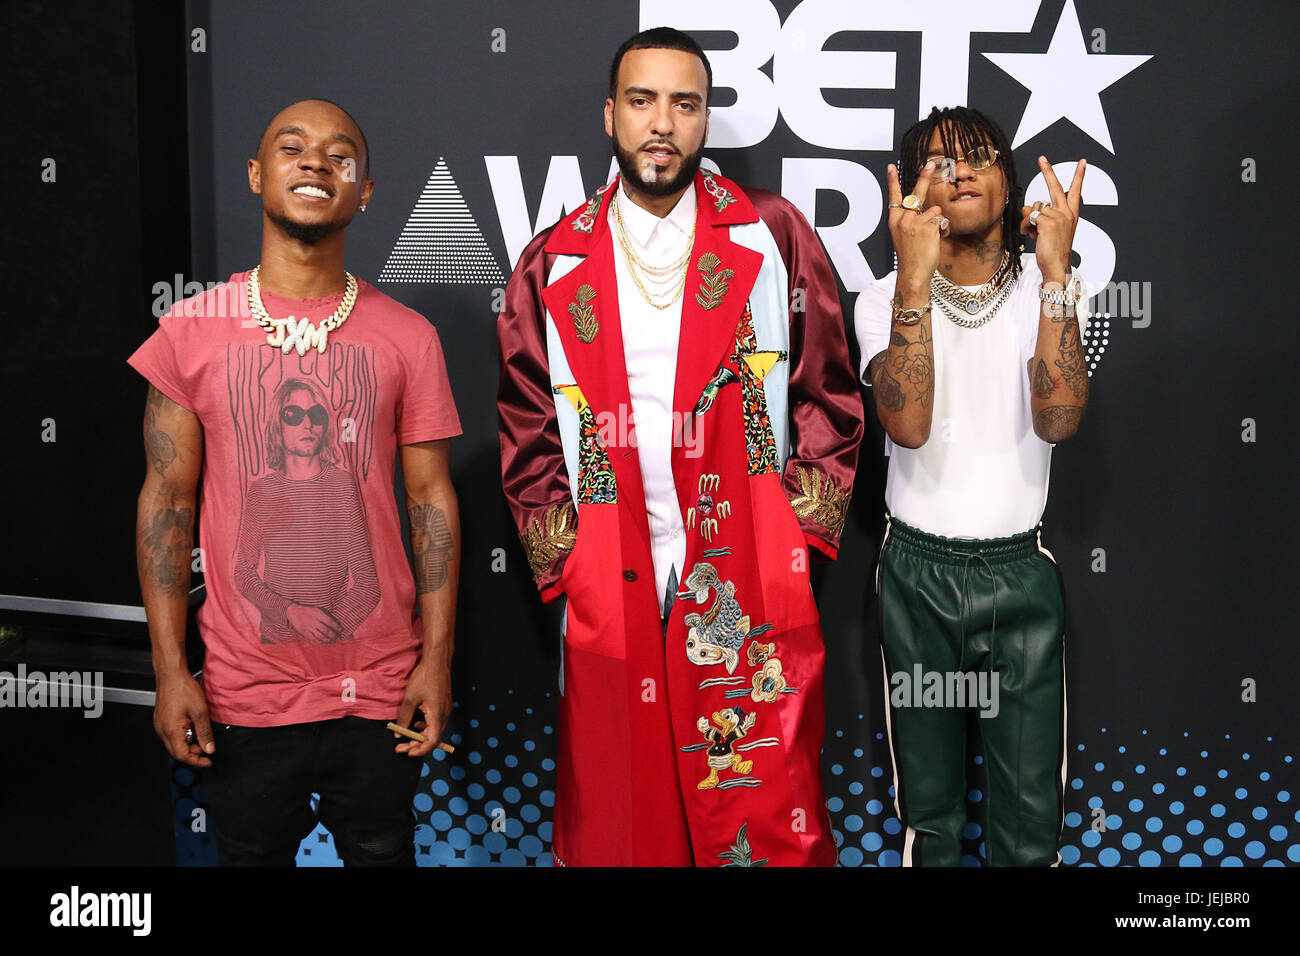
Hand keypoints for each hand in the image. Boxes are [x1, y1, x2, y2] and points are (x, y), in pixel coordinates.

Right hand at [154, 670, 213, 767]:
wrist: (171, 674)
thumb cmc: (182, 688)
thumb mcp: (200, 711)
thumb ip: (205, 732)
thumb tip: (209, 748)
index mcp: (170, 731)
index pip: (182, 755)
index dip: (196, 761)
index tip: (208, 761)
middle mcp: (162, 730)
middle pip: (177, 751)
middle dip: (193, 752)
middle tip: (207, 746)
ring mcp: (160, 725)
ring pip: (174, 743)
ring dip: (189, 743)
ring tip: (201, 733)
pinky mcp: (161, 719)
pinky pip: (172, 734)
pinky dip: (184, 735)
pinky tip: (192, 726)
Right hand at [286, 603, 341, 642]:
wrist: (293, 611)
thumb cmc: (308, 609)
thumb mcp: (317, 609)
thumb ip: (325, 615)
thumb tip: (336, 623)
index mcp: (318, 614)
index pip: (330, 622)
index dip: (336, 627)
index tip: (341, 630)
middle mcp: (314, 621)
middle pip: (326, 630)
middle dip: (333, 635)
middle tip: (337, 637)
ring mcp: (309, 628)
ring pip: (320, 636)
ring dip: (328, 639)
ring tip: (332, 641)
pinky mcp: (304, 632)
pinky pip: (313, 639)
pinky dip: (320, 642)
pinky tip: (325, 642)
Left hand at [393, 658, 451, 757]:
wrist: (437, 661)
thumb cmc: (425, 677)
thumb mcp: (410, 699)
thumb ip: (404, 718)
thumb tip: (399, 734)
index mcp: (437, 715)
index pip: (432, 741)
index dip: (420, 750)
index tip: (407, 752)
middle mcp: (444, 715)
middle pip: (432, 738)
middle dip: (416, 744)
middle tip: (401, 746)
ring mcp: (445, 710)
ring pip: (433, 730)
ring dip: (420, 736)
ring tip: (405, 735)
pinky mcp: (443, 705)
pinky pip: (435, 722)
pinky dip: (424, 726)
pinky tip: (414, 722)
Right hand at [887, 161, 947, 294]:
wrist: (913, 273)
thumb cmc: (911, 257)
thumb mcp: (905, 236)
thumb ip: (913, 221)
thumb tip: (933, 210)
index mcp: (895, 221)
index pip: (894, 197)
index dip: (892, 181)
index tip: (891, 166)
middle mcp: (903, 219)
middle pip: (917, 194)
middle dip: (924, 177)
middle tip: (931, 163)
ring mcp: (915, 223)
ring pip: (934, 211)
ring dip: (937, 223)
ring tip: (932, 238)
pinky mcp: (927, 227)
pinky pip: (941, 221)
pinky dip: (943, 230)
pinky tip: (937, 240)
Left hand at [1021, 156, 1085, 283]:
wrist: (1057, 266)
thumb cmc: (1053, 250)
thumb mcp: (1050, 230)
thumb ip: (1043, 216)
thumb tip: (1030, 208)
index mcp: (1071, 214)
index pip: (1075, 191)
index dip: (1079, 176)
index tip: (1083, 162)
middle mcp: (1067, 212)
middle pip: (1055, 187)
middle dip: (1047, 171)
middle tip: (1042, 158)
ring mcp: (1058, 216)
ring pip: (1033, 207)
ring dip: (1027, 219)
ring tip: (1033, 232)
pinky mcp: (1047, 222)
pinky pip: (1028, 216)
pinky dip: (1023, 226)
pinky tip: (1030, 235)